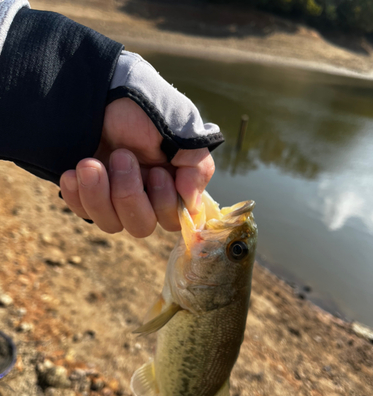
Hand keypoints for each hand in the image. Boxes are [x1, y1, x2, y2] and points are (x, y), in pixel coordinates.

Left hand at [59, 98, 214, 236]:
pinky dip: (77, 195)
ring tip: (91, 163)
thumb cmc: (149, 111)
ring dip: (99, 194)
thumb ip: (197, 168)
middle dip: (129, 195)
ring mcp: (114, 200)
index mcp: (172, 188)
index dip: (163, 203)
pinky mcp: (87, 194)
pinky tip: (74, 172)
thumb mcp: (183, 134)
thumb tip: (192, 203)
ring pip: (110, 224)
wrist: (106, 91)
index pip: (172, 220)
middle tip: (122, 157)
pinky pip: (82, 212)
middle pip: (140, 226)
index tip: (157, 171)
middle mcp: (145, 199)